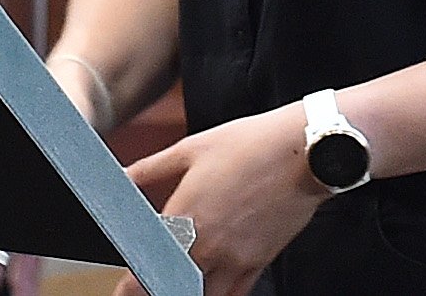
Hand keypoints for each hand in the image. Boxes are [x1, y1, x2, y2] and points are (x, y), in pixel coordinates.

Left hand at [114, 105, 328, 295]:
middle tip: (151, 283)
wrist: (303, 152)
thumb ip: (150, 168)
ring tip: (181, 282)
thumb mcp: (191, 149)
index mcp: (184, 218)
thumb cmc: (249, 144)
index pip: (147, 267)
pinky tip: (214, 287)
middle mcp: (208, 247)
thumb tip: (122, 176)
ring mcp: (236, 258)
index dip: (130, 286)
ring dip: (190, 290)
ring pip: (206, 295)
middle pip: (173, 287)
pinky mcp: (260, 261)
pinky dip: (221, 294)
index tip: (123, 290)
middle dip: (159, 288)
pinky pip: (236, 293)